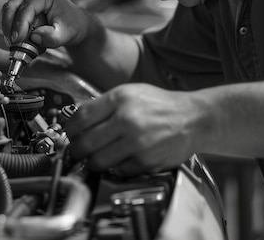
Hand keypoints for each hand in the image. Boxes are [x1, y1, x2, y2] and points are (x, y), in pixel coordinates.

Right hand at [1, 0, 90, 48]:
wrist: (74, 23)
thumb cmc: (71, 25)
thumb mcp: (64, 34)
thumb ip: (51, 37)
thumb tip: (34, 37)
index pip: (26, 8)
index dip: (19, 25)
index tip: (17, 40)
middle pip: (11, 7)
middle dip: (9, 27)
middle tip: (12, 44)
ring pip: (7, 12)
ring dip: (8, 29)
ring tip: (17, 44)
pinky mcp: (21, 5)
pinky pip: (10, 16)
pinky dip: (11, 28)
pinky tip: (20, 40)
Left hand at [65, 83, 205, 175]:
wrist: (194, 118)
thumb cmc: (160, 105)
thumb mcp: (130, 93)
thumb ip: (103, 105)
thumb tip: (77, 122)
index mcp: (120, 99)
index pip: (81, 118)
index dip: (70, 130)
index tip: (70, 135)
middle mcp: (127, 120)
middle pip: (85, 143)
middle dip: (77, 151)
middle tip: (77, 152)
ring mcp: (137, 142)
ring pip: (98, 161)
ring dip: (93, 163)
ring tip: (96, 158)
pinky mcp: (147, 161)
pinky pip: (119, 171)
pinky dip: (116, 168)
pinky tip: (120, 160)